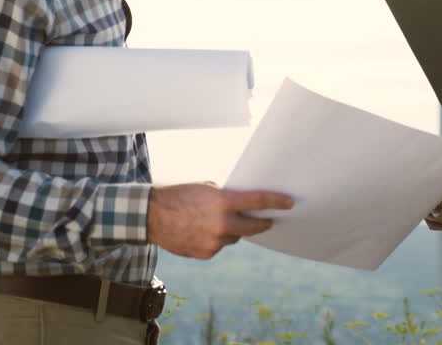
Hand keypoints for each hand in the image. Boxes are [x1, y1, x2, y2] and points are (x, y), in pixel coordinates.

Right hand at [147, 182, 292, 259]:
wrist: (151, 216)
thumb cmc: (180, 196)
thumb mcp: (207, 188)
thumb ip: (227, 196)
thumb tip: (246, 203)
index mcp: (222, 202)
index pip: (258, 201)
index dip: (277, 202)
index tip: (290, 203)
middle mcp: (221, 224)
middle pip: (253, 227)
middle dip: (263, 223)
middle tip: (269, 220)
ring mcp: (213, 241)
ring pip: (235, 237)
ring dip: (234, 230)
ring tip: (218, 221)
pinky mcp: (205, 253)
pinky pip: (220, 246)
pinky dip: (217, 239)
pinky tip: (203, 231)